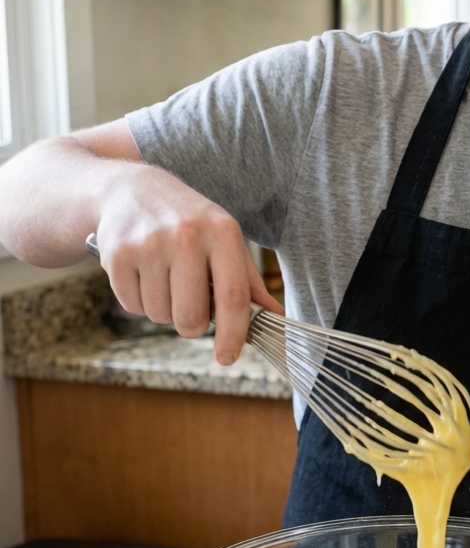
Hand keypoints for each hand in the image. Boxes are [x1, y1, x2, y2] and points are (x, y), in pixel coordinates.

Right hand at [95, 163, 280, 365]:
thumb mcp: (224, 238)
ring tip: (164, 277)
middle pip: (191, 317)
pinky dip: (140, 301)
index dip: (232, 334)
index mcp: (222, 233)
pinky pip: (133, 306)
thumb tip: (274, 316)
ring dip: (164, 309)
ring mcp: (149, 245)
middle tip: (189, 303)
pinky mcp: (118, 255)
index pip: (233, 297)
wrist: (132, 189)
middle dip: (191, 324)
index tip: (227, 358)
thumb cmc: (188, 220)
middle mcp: (186, 236)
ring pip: (160, 315)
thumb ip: (248, 280)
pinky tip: (144, 274)